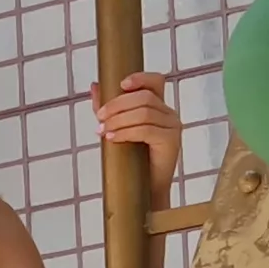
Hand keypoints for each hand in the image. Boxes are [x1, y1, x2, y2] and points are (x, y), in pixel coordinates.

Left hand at [90, 71, 181, 200]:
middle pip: (144, 97)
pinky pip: (146, 130)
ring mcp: (172, 127)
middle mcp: (169, 114)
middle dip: (117, 105)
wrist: (143, 190)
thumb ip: (108, 107)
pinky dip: (126, 132)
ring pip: (144, 113)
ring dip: (119, 120)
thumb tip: (96, 85)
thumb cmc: (132, 160)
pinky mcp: (171, 141)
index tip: (120, 84)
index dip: (140, 78)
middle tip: (100, 117)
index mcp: (158, 107)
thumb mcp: (117, 128)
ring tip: (103, 130)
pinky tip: (112, 139)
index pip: (155, 81)